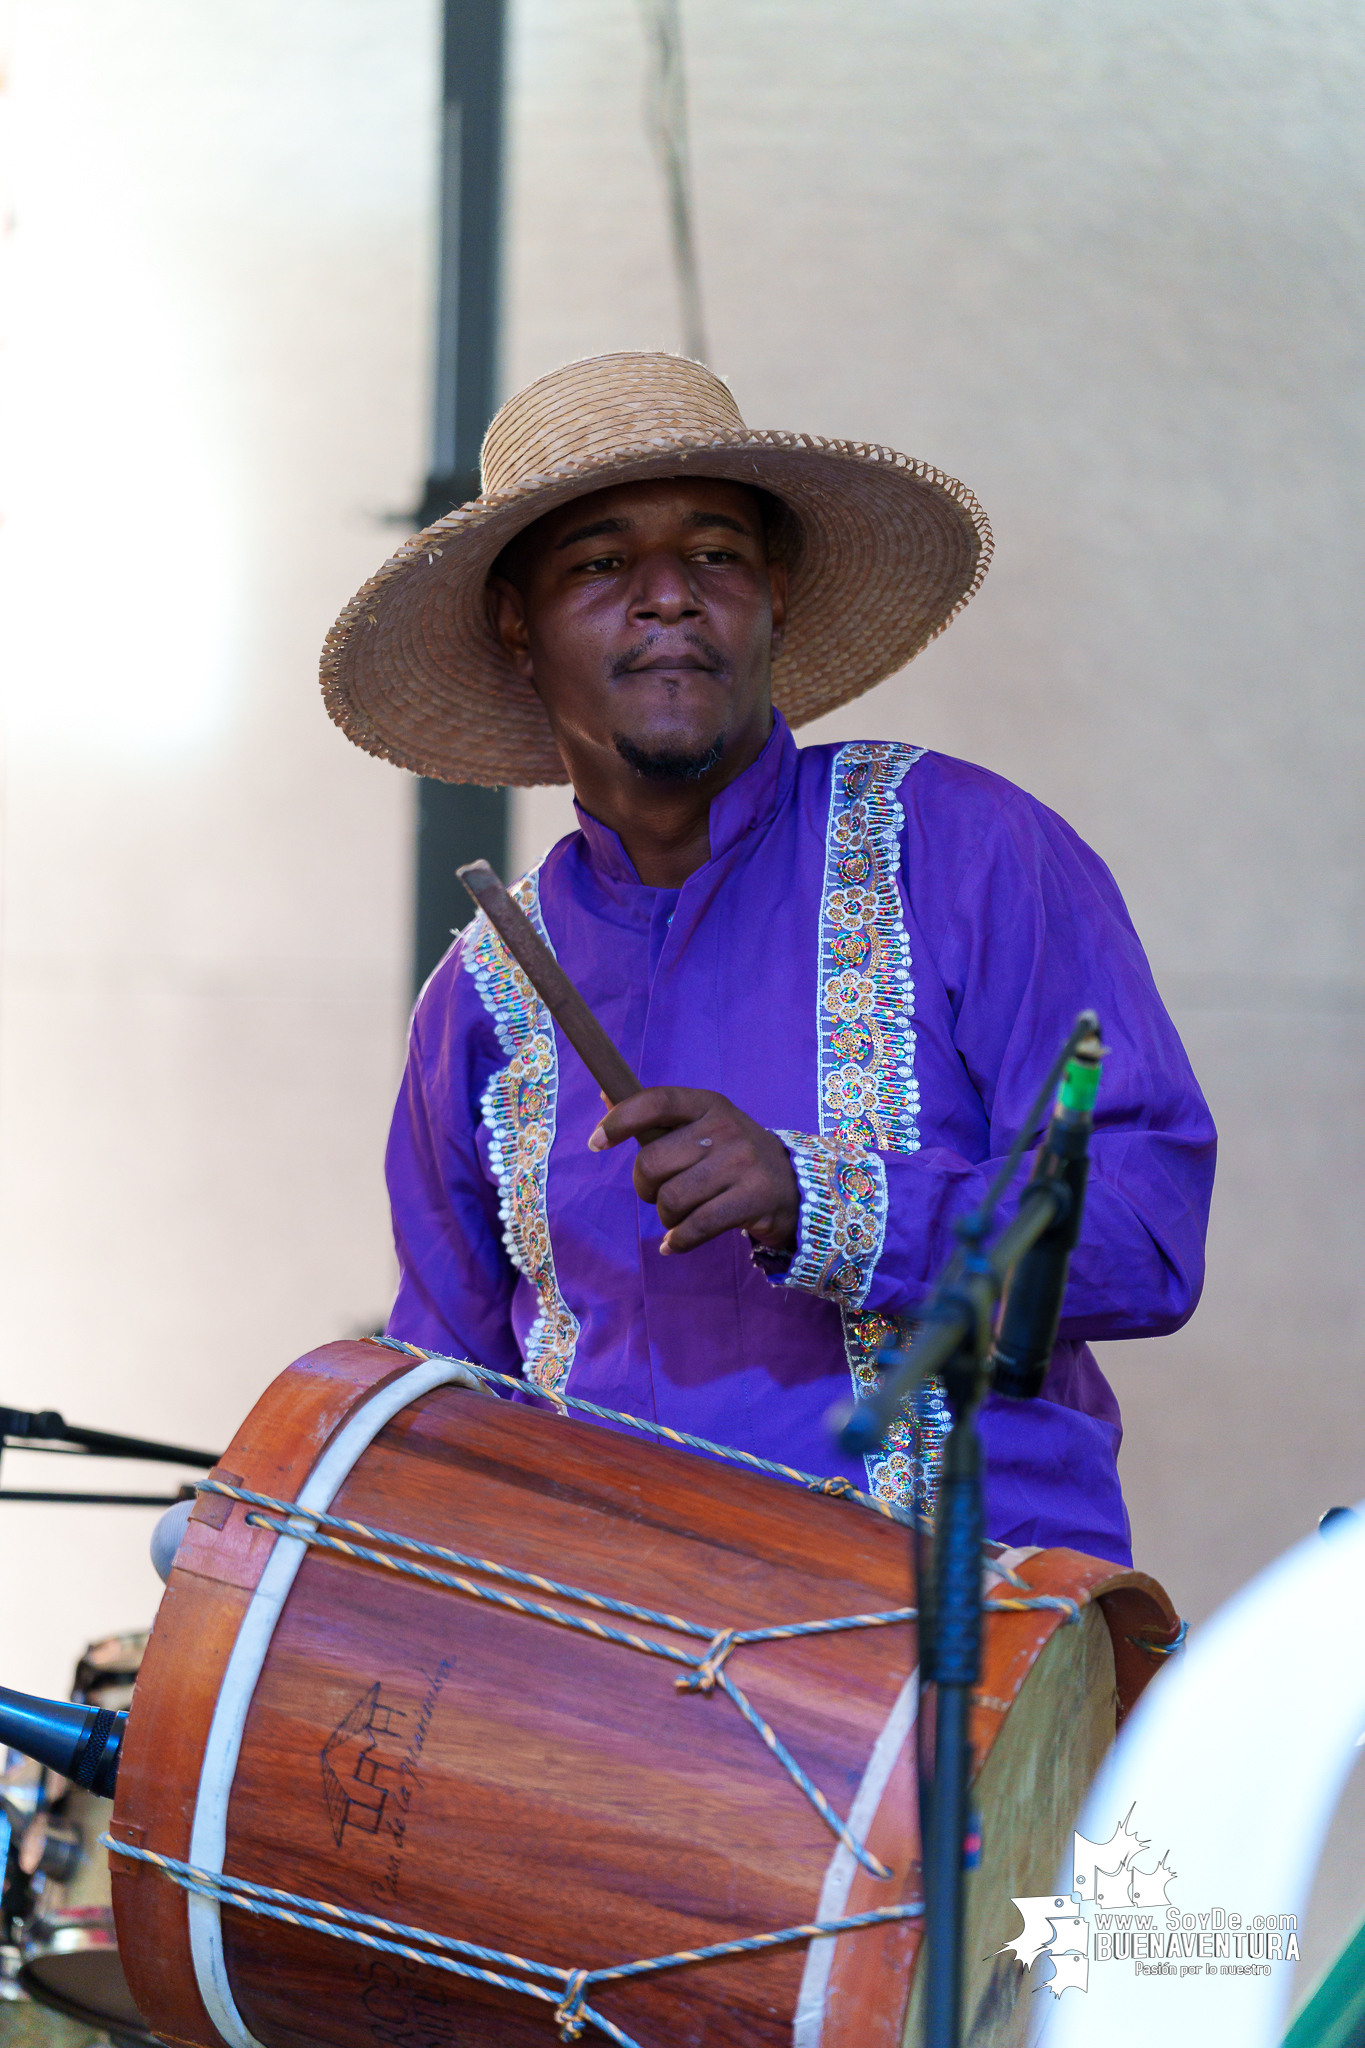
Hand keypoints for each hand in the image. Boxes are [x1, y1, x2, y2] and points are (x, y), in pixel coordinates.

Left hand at [588, 1087, 798, 1256]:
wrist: (795, 1185)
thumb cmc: (732, 1156)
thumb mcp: (701, 1127)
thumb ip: (655, 1117)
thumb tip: (605, 1094)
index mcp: (708, 1103)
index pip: (656, 1102)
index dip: (620, 1121)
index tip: (596, 1143)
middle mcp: (725, 1127)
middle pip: (652, 1162)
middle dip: (645, 1187)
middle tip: (659, 1194)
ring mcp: (743, 1162)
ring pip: (672, 1198)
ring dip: (666, 1217)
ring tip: (679, 1216)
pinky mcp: (753, 1198)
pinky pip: (697, 1226)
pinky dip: (679, 1241)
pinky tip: (675, 1243)